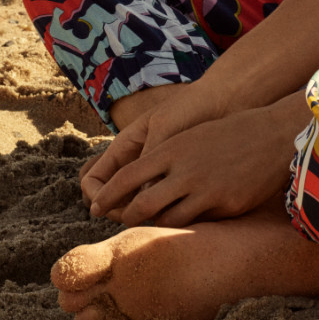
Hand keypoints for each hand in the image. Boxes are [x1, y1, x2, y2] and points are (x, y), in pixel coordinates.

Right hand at [80, 78, 230, 206]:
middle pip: (110, 197)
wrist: (225, 100)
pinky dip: (160, 212)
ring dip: (138, 215)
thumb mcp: (166, 128)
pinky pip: (160, 203)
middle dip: (115, 211)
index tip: (107, 209)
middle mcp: (137, 162)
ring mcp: (155, 173)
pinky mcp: (176, 182)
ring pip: (134, 204)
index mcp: (126, 146)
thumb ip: (150, 158)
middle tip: (134, 218)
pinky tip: (174, 216)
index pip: (93, 179)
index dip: (96, 196)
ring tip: (155, 219)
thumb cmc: (193, 107)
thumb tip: (141, 197)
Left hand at [86, 94, 308, 227]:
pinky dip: (185, 228)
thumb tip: (139, 182)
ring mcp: (206, 190)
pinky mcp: (226, 206)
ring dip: (155, 229)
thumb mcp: (193, 136)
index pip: (127, 177)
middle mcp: (186, 170)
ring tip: (149, 231)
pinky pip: (197, 224)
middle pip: (140, 206)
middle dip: (126, 219)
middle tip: (122, 224)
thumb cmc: (233, 130)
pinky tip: (182, 229)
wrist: (275, 134)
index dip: (107, 195)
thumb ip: (167, 157)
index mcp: (174, 148)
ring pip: (167, 222)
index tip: (96, 207)